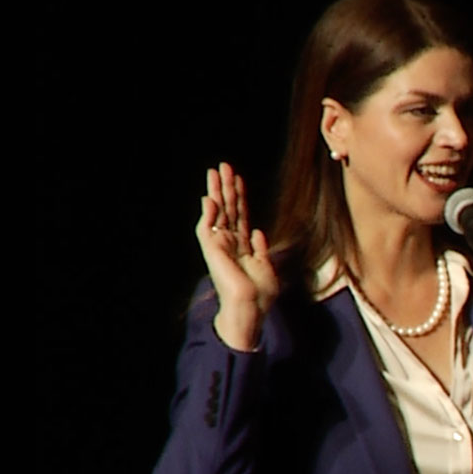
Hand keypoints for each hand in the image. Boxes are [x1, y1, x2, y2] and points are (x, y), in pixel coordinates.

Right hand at [197, 162, 278, 350]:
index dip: (240, 196)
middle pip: (228, 209)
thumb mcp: (266, 266)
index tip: (238, 178)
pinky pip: (206, 229)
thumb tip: (258, 231)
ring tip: (215, 172)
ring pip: (217, 213)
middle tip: (223, 166)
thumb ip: (260, 247)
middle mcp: (230, 242)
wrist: (250, 308)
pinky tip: (210, 198)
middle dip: (226, 187)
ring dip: (216, 192)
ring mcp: (219, 246)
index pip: (240, 215)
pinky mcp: (212, 251)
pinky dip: (208, 214)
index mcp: (243, 245)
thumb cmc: (260, 294)